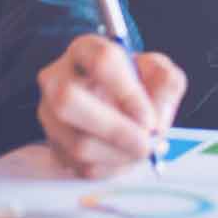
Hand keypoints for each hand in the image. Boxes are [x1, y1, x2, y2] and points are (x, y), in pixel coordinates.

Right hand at [37, 35, 186, 178]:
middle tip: (146, 144)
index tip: (150, 119)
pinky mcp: (53, 144)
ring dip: (119, 154)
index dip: (128, 93)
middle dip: (115, 131)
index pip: (102, 62)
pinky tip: (129, 157)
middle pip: (69, 102)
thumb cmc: (136, 80)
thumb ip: (167, 83)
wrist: (115, 99)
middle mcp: (58, 78)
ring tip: (144, 150)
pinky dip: (112, 168)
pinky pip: (80, 166)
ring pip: (76, 142)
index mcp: (85, 49)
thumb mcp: (159, 71)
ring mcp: (49, 114)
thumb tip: (157, 116)